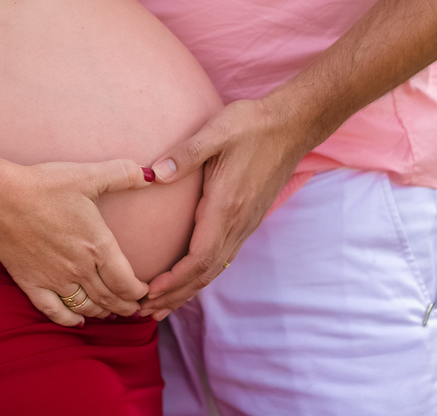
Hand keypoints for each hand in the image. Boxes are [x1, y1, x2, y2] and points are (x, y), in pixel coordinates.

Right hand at [0, 159, 156, 326]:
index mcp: (97, 246)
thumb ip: (124, 174)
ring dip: (103, 313)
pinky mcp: (31, 284)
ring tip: (112, 313)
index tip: (145, 291)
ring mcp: (54, 280)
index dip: (139, 292)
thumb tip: (152, 175)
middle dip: (126, 307)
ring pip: (86, 307)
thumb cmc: (45, 185)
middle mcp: (79, 269)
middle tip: (135, 309)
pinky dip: (69, 319)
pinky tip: (77, 320)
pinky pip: (54, 311)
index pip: (126, 282)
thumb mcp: (88, 175)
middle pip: (110, 299)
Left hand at [141, 98, 308, 312]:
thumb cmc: (252, 125)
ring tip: (161, 304)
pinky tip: (188, 275)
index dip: (175, 280)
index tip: (150, 292)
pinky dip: (201, 273)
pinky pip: (223, 255)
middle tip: (144, 311)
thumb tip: (154, 174)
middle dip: (176, 295)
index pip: (200, 258)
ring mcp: (246, 223)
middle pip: (206, 273)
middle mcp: (239, 222)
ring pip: (216, 267)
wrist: (291, 125)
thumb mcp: (216, 131)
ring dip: (188, 288)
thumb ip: (185, 154)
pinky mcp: (248, 218)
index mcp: (227, 206)